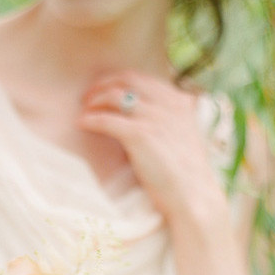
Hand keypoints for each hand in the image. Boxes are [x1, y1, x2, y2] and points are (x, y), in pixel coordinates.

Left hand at [78, 71, 227, 223]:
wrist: (193, 196)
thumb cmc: (187, 177)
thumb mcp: (186, 139)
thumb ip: (170, 123)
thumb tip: (147, 122)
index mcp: (180, 103)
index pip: (143, 79)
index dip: (119, 81)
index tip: (106, 89)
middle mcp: (168, 104)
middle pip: (127, 80)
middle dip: (103, 84)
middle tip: (88, 96)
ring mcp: (153, 117)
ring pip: (114, 96)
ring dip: (94, 101)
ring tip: (84, 111)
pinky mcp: (139, 135)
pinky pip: (106, 120)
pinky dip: (90, 120)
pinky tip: (81, 124)